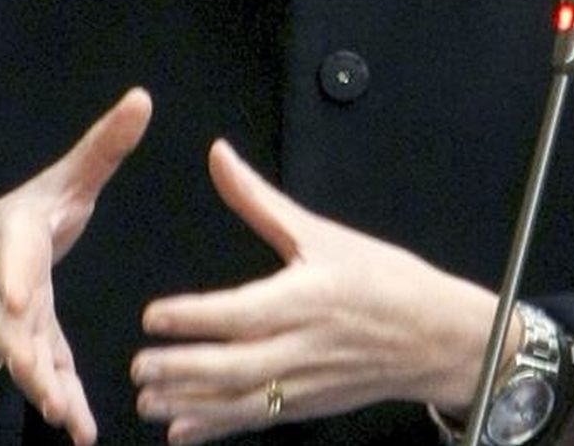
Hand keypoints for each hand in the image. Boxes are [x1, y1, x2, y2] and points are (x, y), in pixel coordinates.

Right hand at [0, 87, 152, 445]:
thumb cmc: (34, 212)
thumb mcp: (66, 176)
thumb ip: (104, 146)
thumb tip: (143, 97)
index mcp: (18, 233)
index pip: (16, 253)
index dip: (18, 278)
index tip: (26, 301)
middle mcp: (9, 282)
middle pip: (9, 320)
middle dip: (22, 351)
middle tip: (39, 382)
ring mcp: (16, 321)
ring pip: (23, 359)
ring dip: (43, 387)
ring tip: (64, 417)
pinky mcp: (32, 348)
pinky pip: (45, 378)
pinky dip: (63, 403)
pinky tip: (82, 433)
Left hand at [131, 140, 501, 443]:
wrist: (435, 335)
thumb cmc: (381, 277)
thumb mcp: (321, 232)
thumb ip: (259, 199)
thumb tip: (219, 155)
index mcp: (305, 298)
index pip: (241, 312)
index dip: (195, 318)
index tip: (153, 317)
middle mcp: (302, 346)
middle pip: (233, 365)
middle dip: (182, 370)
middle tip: (139, 367)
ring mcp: (304, 383)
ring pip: (239, 400)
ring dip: (190, 405)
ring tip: (147, 401)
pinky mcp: (307, 405)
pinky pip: (256, 420)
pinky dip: (218, 428)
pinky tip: (183, 432)